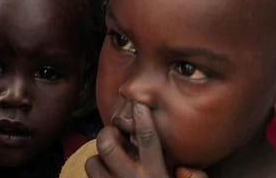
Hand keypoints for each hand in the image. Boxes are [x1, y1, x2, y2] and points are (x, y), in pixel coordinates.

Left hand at [85, 106, 206, 177]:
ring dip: (97, 159)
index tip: (139, 105)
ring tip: (108, 161)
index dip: (142, 117)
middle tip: (114, 136)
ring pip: (92, 163)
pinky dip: (95, 177)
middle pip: (108, 145)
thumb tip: (183, 169)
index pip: (148, 138)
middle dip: (107, 134)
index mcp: (156, 175)